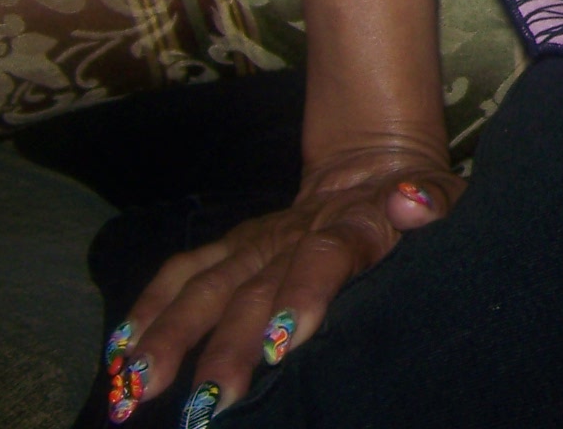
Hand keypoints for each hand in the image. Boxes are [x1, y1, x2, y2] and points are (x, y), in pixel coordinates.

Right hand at [101, 144, 464, 421]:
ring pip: (206, 286)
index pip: (327, 255)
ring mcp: (257, 241)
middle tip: (209, 402)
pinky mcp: (232, 248)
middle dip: (228, 345)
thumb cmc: (416, 198)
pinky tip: (119, 357)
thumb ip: (430, 202)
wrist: (372, 161)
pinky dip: (148, 311)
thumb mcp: (442, 195)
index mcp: (354, 224)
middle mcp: (294, 233)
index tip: (283, 341)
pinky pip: (183, 274)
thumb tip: (411, 200)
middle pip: (254, 287)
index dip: (304, 292)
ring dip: (170, 336)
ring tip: (138, 388)